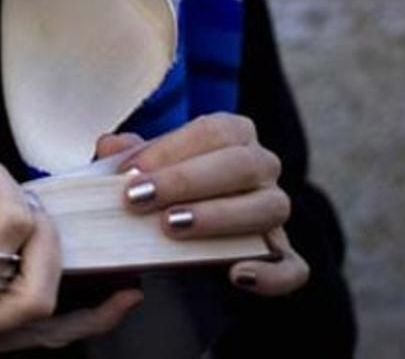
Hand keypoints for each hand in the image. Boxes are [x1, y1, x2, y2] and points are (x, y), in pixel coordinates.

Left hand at [95, 113, 308, 295]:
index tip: (129, 172)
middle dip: (186, 181)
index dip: (171, 149)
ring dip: (218, 217)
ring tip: (171, 227)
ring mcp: (274, 210)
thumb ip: (126, 155)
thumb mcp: (142, 166)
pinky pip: (293, 267)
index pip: (214, 130)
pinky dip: (271, 274)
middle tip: (138, 198)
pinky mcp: (281, 255)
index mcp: (234, 135)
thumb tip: (111, 145)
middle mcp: (262, 167)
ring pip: (269, 207)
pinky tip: (236, 274)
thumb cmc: (162, 187)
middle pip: (243, 164)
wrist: (181, 227)